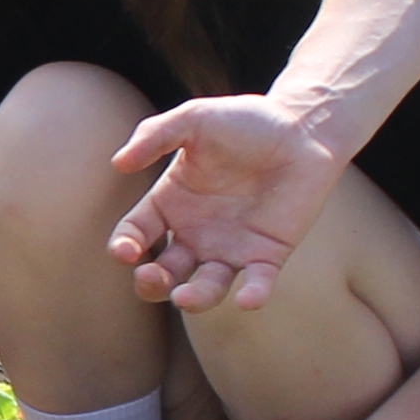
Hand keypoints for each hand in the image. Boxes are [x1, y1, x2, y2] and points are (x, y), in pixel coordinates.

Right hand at [104, 92, 345, 312]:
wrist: (301, 129)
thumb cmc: (245, 122)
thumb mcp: (195, 119)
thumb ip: (156, 135)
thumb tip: (119, 163)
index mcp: (170, 204)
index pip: (136, 234)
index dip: (124, 246)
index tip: (125, 251)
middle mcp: (195, 233)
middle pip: (163, 273)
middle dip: (151, 284)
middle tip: (151, 277)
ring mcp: (231, 248)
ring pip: (206, 288)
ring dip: (193, 298)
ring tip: (185, 297)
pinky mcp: (268, 254)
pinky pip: (258, 282)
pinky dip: (253, 295)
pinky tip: (247, 300)